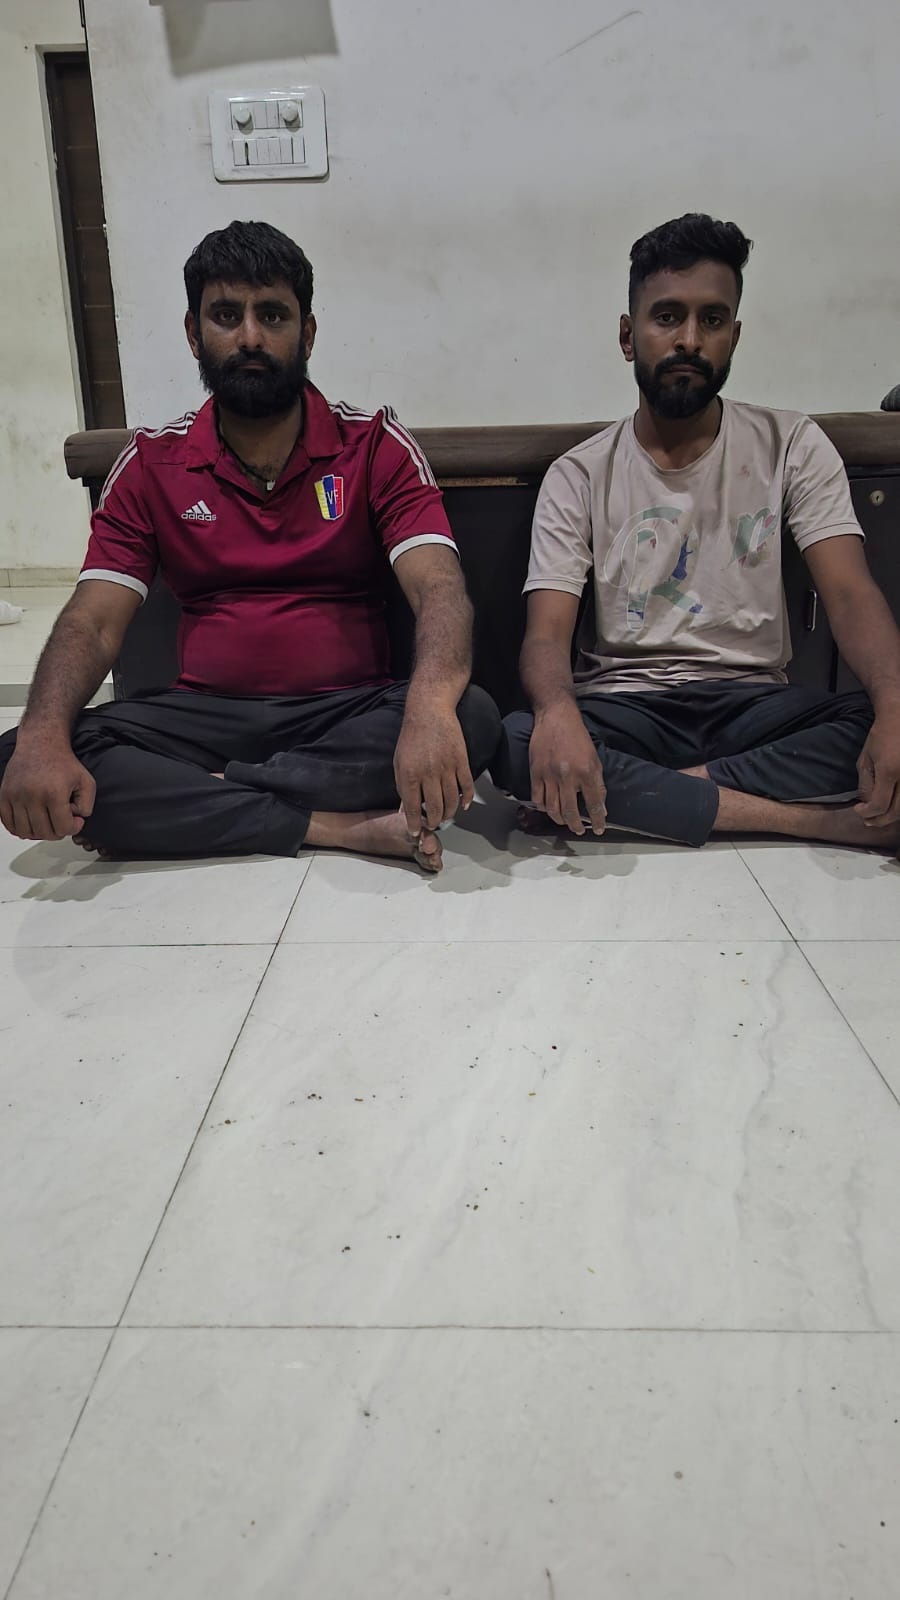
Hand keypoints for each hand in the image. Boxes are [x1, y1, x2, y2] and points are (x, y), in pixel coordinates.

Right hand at [0, 737, 95, 840]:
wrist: (40, 744)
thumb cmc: (62, 762)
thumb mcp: (86, 781)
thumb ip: (87, 805)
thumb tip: (75, 821)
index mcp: (53, 792)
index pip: (62, 827)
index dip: (73, 828)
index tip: (75, 820)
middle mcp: (32, 795)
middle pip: (44, 832)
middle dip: (57, 832)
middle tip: (61, 821)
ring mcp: (15, 796)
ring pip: (26, 832)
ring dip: (39, 832)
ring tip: (47, 822)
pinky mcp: (4, 796)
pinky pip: (9, 824)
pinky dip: (20, 828)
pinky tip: (31, 822)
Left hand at [394, 702, 474, 833]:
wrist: (429, 712)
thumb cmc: (411, 738)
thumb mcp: (399, 762)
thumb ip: (402, 786)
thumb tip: (405, 809)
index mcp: (410, 774)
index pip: (412, 807)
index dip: (415, 823)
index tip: (416, 832)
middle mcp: (429, 774)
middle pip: (434, 808)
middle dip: (433, 821)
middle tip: (432, 824)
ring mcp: (447, 768)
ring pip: (452, 801)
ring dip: (449, 814)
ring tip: (445, 817)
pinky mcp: (461, 761)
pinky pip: (466, 786)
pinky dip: (466, 799)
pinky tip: (463, 806)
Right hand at [528, 703, 605, 834]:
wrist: (556, 718)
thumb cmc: (577, 737)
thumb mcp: (595, 759)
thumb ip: (598, 784)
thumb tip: (601, 807)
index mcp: (586, 771)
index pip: (594, 803)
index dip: (597, 820)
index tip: (598, 829)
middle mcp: (567, 775)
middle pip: (570, 811)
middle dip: (576, 825)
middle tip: (579, 830)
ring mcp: (549, 775)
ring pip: (552, 808)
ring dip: (560, 820)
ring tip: (565, 822)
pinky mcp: (535, 772)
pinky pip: (537, 798)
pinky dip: (543, 808)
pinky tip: (549, 809)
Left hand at [855, 711, 899, 826]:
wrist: (899, 718)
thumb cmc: (880, 737)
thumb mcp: (865, 759)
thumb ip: (866, 784)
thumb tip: (867, 803)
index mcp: (889, 770)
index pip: (879, 804)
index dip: (867, 812)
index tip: (858, 810)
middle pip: (896, 811)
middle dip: (880, 820)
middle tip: (868, 821)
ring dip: (892, 816)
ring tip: (880, 816)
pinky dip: (899, 805)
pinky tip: (891, 805)